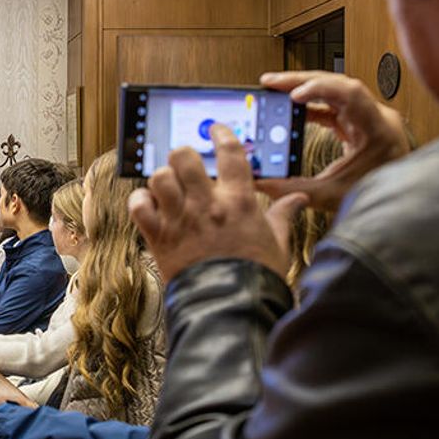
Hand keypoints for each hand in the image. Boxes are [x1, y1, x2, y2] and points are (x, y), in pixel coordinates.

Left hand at [129, 124, 307, 283]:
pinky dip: (140, 202)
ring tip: (168, 189)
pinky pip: (139, 206)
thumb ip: (284, 215)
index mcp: (239, 202)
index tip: (216, 130)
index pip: (230, 153)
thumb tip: (299, 199)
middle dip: (182, 155)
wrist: (230, 308)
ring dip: (161, 179)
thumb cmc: (256, 277)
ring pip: (158, 177)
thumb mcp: (278, 243)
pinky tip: (149, 207)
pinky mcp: (159, 237)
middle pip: (183, 157)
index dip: (222, 135)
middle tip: (186, 165)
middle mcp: (207, 205)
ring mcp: (180, 220)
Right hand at [254, 71, 410, 211]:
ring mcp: (368, 119)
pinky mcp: (359, 124)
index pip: (351, 94)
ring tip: (275, 89)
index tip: (293, 95)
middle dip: (301, 82)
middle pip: (338, 86)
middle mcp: (376, 118)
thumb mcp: (331, 196)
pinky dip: (311, 104)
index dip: (320, 89)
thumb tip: (260, 182)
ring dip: (304, 88)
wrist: (399, 205)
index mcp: (377, 130)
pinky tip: (292, 107)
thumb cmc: (376, 197)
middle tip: (270, 82)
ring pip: (334, 91)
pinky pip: (333, 105)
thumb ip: (292, 189)